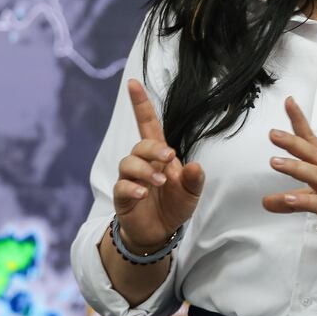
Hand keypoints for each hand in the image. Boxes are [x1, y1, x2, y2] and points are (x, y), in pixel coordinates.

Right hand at [113, 79, 205, 249]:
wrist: (159, 233)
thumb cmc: (174, 206)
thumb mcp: (191, 192)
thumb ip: (194, 179)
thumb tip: (195, 165)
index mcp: (159, 155)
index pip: (148, 124)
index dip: (140, 104)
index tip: (133, 83)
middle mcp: (142, 163)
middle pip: (140, 145)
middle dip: (152, 149)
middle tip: (168, 158)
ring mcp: (130, 179)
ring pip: (128, 163)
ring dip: (144, 170)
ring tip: (159, 182)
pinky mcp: (122, 197)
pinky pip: (122, 186)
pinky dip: (132, 188)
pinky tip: (143, 194)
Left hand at [262, 96, 316, 252]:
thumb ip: (295, 199)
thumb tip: (266, 201)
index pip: (313, 141)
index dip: (300, 122)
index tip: (288, 101)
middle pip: (312, 154)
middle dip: (292, 142)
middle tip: (273, 133)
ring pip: (316, 176)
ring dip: (295, 168)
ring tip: (274, 162)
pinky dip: (305, 201)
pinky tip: (290, 199)